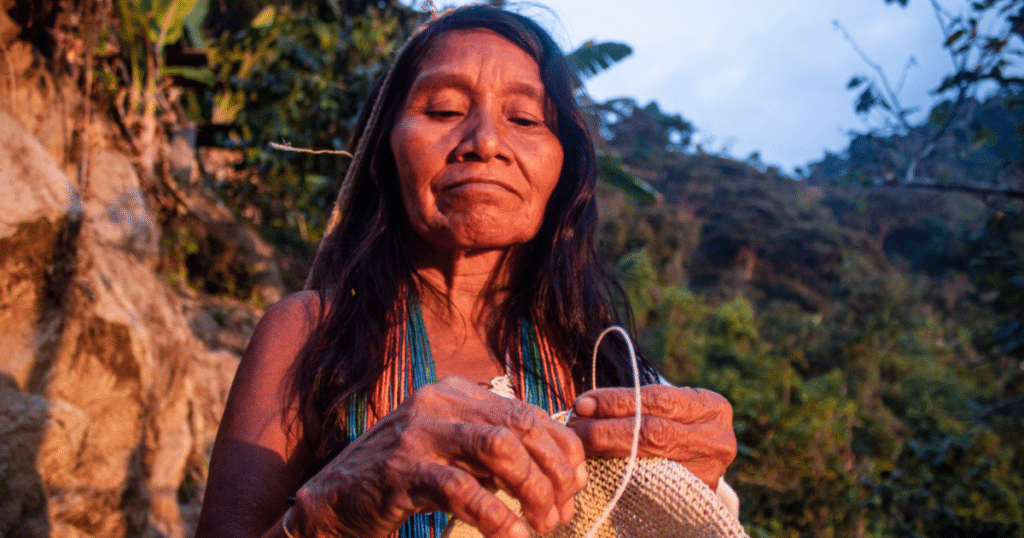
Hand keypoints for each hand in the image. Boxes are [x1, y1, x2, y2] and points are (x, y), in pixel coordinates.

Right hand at [289, 376, 586, 537]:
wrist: (330, 503)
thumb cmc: (398, 481)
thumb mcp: (449, 453)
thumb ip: (491, 452)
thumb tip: (556, 470)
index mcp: (454, 394)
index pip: (528, 412)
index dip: (563, 448)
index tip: (576, 483)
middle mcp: (438, 403)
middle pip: (521, 428)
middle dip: (554, 471)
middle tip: (562, 511)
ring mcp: (418, 433)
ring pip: (500, 450)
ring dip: (532, 489)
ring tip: (543, 522)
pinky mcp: (401, 470)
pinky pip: (462, 489)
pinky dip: (495, 515)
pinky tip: (510, 537)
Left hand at [567, 385, 735, 489]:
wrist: (702, 459)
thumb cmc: (677, 422)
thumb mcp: (670, 405)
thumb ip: (635, 401)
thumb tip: (585, 405)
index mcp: (713, 407)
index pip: (658, 399)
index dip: (616, 401)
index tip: (583, 402)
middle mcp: (717, 440)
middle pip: (653, 432)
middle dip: (606, 427)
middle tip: (575, 426)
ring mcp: (709, 472)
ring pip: (649, 460)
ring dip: (607, 450)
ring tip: (580, 443)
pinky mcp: (696, 497)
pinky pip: (650, 485)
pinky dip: (619, 473)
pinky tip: (597, 464)